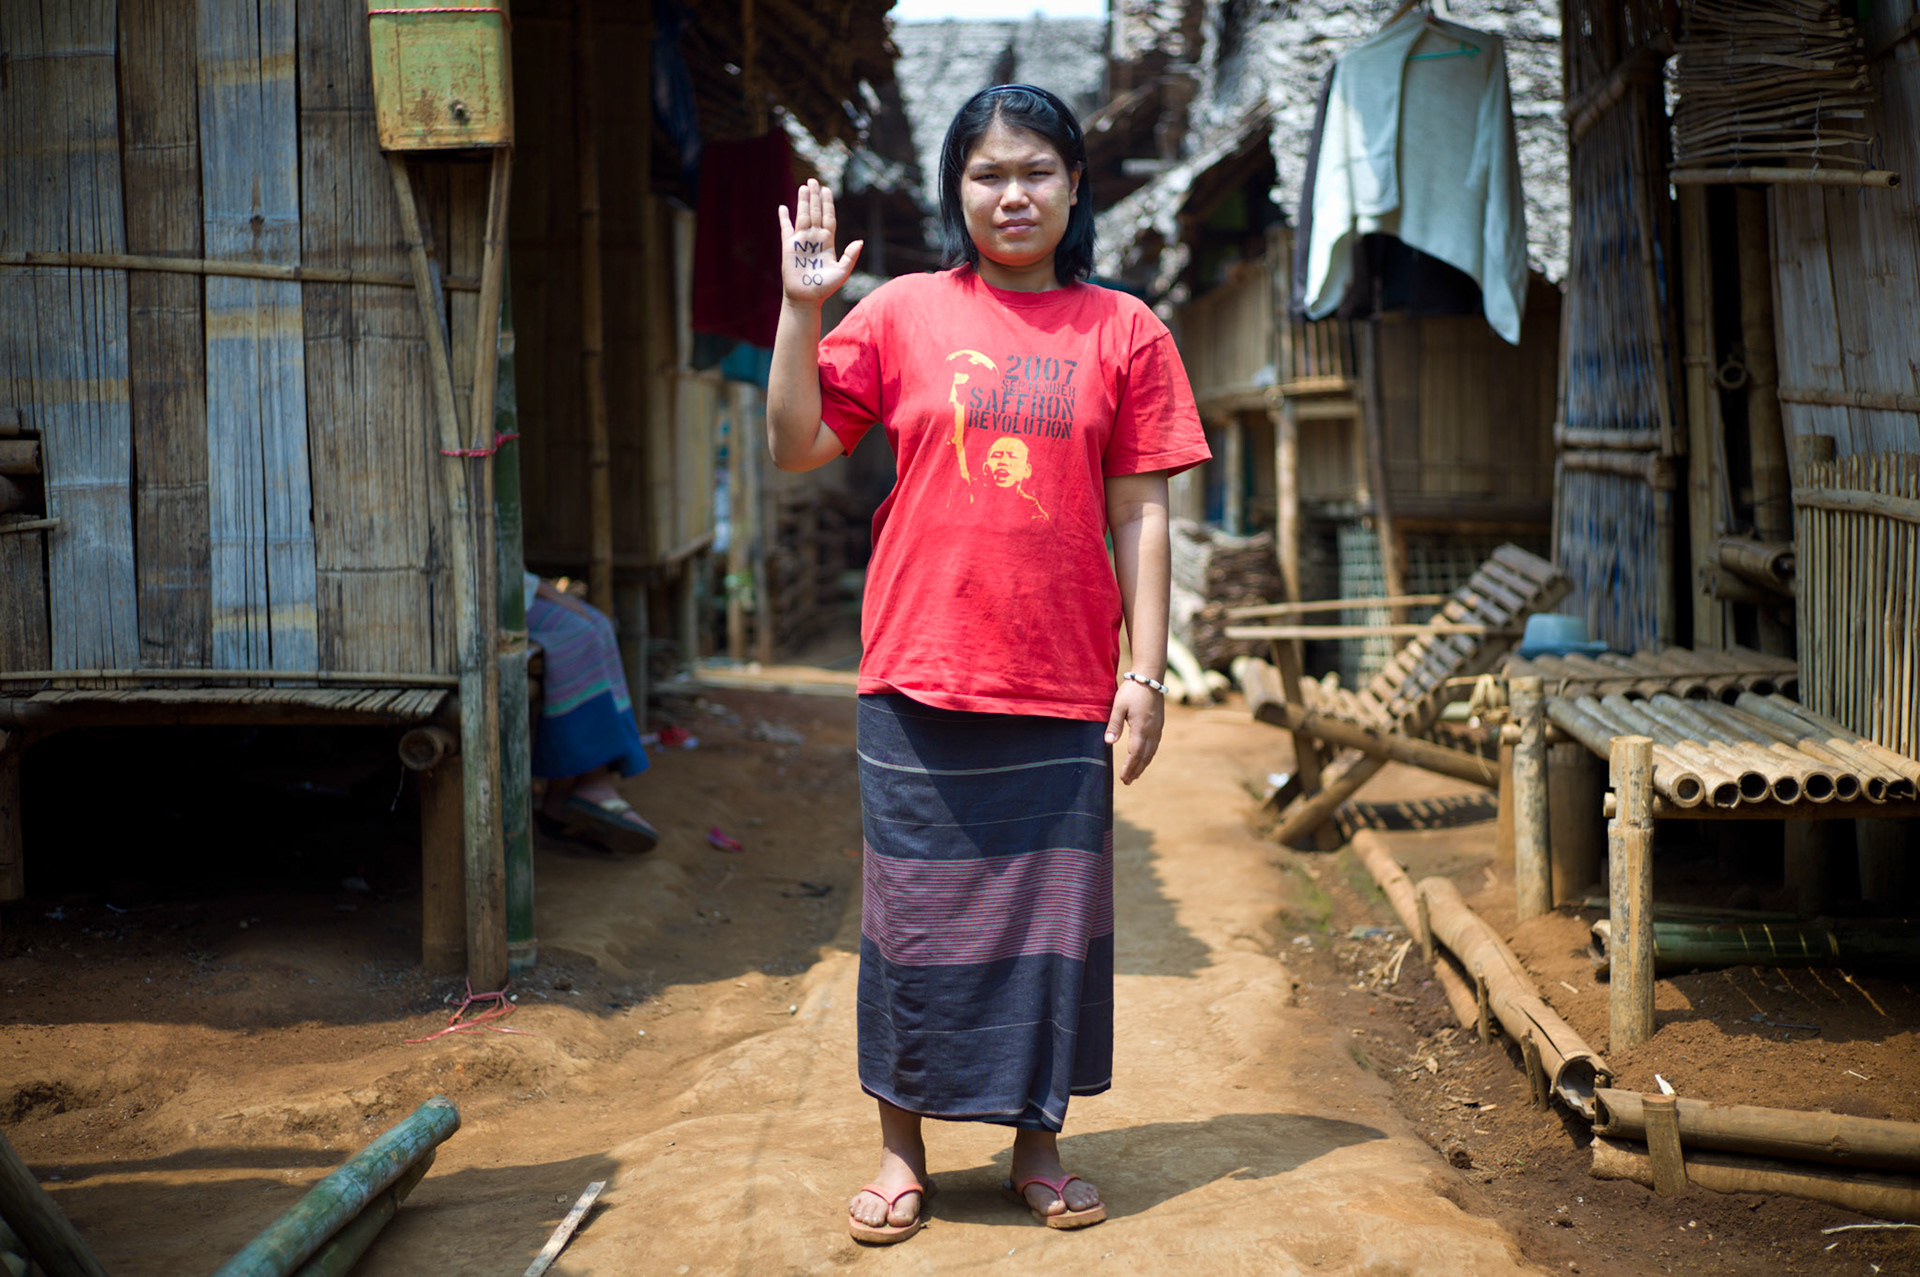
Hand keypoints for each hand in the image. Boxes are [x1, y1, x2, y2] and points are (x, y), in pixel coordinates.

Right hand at [778, 179, 862, 308]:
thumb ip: (850, 256)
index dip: (827, 203)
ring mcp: (801, 241)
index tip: (826, 189)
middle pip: (815, 212)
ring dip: (803, 201)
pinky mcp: (789, 247)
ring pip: (802, 216)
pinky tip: (783, 207)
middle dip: (815, 197)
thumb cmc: (825, 287)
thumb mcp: (842, 271)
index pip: (828, 217)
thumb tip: (860, 241)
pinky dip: (784, 218)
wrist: (806, 298)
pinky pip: (786, 229)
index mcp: (828, 242)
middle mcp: (815, 238)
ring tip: (803, 187)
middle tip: (813, 181)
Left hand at [1105, 677, 1163, 784]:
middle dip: (1135, 770)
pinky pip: (1155, 745)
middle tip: (1127, 782)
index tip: (1123, 777)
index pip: (1135, 753)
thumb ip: (1114, 725)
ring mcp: (1157, 728)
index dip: (1129, 767)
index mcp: (1141, 727)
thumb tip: (1108, 743)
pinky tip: (1144, 759)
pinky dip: (1148, 756)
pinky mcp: (1159, 725)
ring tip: (1134, 775)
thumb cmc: (1132, 690)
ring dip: (1143, 765)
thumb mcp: (1119, 706)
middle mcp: (1152, 731)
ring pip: (1151, 752)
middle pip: (1144, 756)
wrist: (1150, 677)